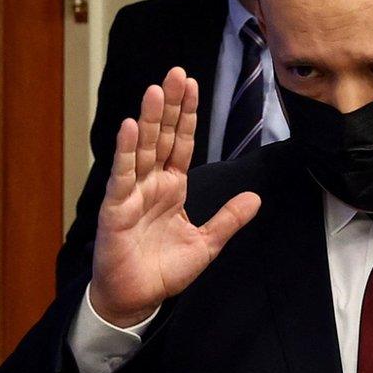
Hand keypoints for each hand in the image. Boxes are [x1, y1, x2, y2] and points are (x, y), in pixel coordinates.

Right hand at [89, 67, 261, 326]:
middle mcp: (152, 183)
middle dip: (170, 105)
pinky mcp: (116, 207)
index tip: (192, 85)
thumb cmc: (164, 271)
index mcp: (173, 187)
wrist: (136, 299)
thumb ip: (228, 219)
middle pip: (163, 136)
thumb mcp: (206, 243)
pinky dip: (125, 151)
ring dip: (149, 118)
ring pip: (143, 148)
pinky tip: (130, 126)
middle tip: (176, 72)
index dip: (188, 115)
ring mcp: (132, 192)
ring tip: (156, 89)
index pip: (182, 143)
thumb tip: (255, 198)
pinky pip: (122, 175)